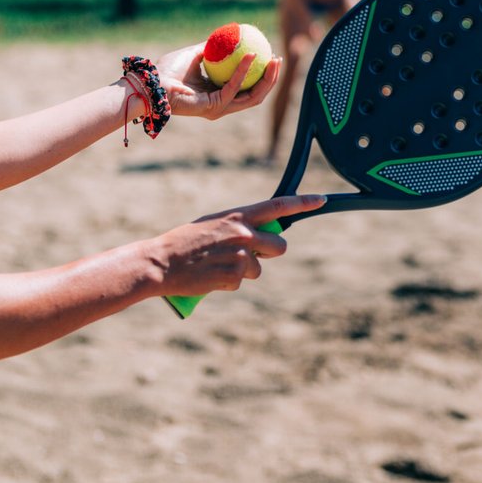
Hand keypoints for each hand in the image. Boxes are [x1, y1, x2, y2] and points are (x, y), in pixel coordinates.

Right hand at [145, 194, 324, 297]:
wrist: (161, 262)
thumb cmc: (184, 242)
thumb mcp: (213, 224)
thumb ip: (238, 226)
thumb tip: (258, 235)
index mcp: (238, 216)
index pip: (278, 206)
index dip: (303, 202)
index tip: (321, 199)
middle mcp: (244, 233)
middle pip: (279, 246)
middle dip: (270, 252)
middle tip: (250, 254)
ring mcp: (241, 256)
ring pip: (258, 268)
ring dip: (243, 271)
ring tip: (217, 265)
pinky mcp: (234, 277)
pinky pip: (241, 282)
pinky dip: (228, 283)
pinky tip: (211, 276)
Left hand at [153, 42, 280, 120]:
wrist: (152, 84)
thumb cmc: (168, 70)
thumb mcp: (194, 54)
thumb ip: (211, 48)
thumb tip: (228, 35)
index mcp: (219, 94)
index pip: (248, 87)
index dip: (263, 74)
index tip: (270, 55)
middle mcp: (222, 104)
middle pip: (256, 94)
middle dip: (271, 78)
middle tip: (277, 59)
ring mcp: (220, 108)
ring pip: (253, 96)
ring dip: (266, 78)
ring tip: (273, 59)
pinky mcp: (215, 106)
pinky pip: (234, 86)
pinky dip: (244, 70)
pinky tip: (250, 55)